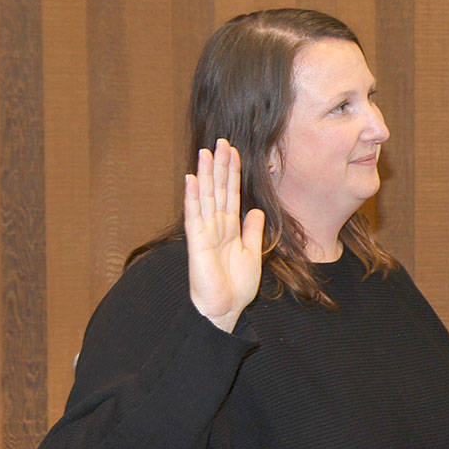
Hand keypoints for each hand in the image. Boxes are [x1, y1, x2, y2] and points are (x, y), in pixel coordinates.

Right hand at [183, 139, 265, 332]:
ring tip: (206, 151)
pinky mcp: (196, 242)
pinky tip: (191, 179)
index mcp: (230, 227)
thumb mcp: (252, 253)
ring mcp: (205, 232)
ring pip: (206, 197)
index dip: (232, 173)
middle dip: (220, 166)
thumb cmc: (236, 285)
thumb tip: (256, 210)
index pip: (231, 194)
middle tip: (221, 141)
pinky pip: (194, 215)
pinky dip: (193, 197)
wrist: (225, 308)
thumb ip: (251, 231)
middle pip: (218, 190)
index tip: (234, 152)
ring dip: (205, 174)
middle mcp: (216, 226)